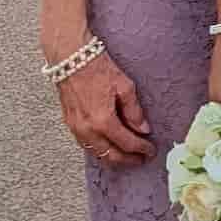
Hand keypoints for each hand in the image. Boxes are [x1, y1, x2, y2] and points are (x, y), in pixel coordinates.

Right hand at [56, 51, 155, 167]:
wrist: (70, 59)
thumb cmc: (99, 69)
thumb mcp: (124, 86)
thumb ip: (134, 111)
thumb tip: (143, 129)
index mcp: (103, 121)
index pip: (126, 143)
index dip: (141, 149)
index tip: (151, 151)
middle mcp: (87, 130)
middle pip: (110, 155)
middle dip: (127, 160)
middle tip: (141, 160)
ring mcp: (76, 129)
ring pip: (96, 153)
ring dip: (112, 158)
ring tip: (127, 157)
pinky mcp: (70, 124)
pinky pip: (86, 145)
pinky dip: (99, 150)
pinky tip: (108, 147)